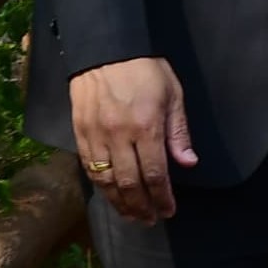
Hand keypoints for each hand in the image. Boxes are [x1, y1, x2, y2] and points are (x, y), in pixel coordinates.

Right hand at [70, 57, 195, 223]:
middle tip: (151, 219)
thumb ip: (179, 132)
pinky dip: (101, 186)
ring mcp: (96, 135)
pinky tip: (111, 195)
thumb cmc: (144, 69)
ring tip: (132, 215)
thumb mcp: (172, 94)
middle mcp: (119, 136)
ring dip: (120, 203)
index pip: (155, 175)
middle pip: (130, 184)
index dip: (162, 198)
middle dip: (142, 207)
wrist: (104, 48)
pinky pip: (89, 168)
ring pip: (107, 181)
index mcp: (146, 126)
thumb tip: (188, 164)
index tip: (169, 211)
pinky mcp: (79, 132)